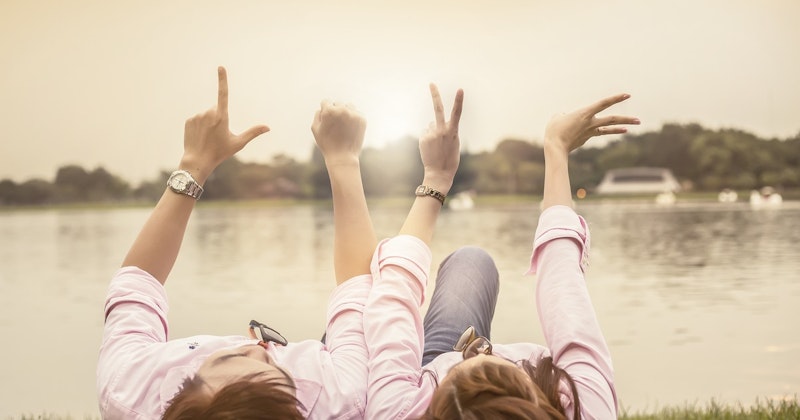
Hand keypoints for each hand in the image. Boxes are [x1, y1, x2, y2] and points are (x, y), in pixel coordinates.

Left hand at [181, 66, 269, 182]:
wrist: (197, 161)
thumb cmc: (220, 153)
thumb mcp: (239, 143)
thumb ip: (253, 132)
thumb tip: (268, 127)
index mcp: (221, 117)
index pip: (223, 94)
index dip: (223, 79)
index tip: (221, 67)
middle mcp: (208, 113)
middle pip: (217, 109)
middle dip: (219, 117)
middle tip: (218, 134)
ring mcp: (197, 116)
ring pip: (207, 115)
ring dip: (209, 123)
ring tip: (208, 137)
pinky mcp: (189, 120)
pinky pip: (197, 119)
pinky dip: (200, 126)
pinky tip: (200, 137)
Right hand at [311, 101, 366, 165]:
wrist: (343, 157)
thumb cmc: (327, 144)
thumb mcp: (315, 129)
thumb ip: (317, 115)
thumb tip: (322, 107)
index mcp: (329, 111)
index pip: (326, 102)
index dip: (325, 110)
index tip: (327, 120)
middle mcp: (342, 110)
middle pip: (337, 103)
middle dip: (335, 111)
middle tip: (335, 125)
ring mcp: (353, 114)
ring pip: (349, 106)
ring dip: (346, 112)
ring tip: (343, 125)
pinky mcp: (362, 119)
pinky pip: (357, 113)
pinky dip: (354, 118)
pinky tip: (350, 128)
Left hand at [419, 84, 463, 193]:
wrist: (439, 173)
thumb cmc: (450, 159)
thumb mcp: (453, 143)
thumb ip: (446, 130)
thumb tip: (432, 123)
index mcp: (453, 132)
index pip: (457, 113)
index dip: (459, 100)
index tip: (460, 89)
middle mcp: (441, 130)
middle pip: (438, 109)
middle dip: (435, 95)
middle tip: (431, 83)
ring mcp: (431, 134)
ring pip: (431, 126)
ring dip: (433, 132)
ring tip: (437, 146)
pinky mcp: (423, 138)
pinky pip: (426, 133)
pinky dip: (427, 138)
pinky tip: (430, 148)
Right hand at [543, 93, 639, 155]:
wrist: (555, 148)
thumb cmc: (554, 130)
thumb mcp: (557, 118)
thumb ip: (564, 114)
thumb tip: (565, 116)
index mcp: (585, 113)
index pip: (603, 103)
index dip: (615, 98)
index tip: (627, 95)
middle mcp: (590, 123)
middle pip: (612, 120)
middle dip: (626, 120)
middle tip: (638, 120)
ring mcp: (589, 132)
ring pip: (607, 129)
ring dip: (620, 128)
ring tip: (629, 128)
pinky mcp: (585, 139)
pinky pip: (594, 133)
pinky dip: (595, 130)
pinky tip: (585, 131)